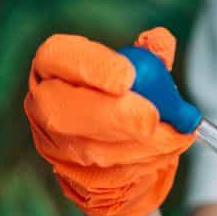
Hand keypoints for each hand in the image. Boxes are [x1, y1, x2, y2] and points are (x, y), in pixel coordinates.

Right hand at [24, 27, 194, 215]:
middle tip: (150, 118)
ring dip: (138, 144)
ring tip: (171, 136)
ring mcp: (54, 142)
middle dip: (112, 115)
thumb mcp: (143, 74)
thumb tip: (161, 40)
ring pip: (88, 147)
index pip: (57, 56)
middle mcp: (45, 102)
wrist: (126, 153)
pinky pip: (106, 173)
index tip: (128, 77)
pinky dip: (142, 164)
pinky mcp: (72, 175)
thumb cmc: (130, 103)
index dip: (93, 66)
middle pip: (59, 108)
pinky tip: (161, 153)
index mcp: (56, 65)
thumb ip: (150, 57)